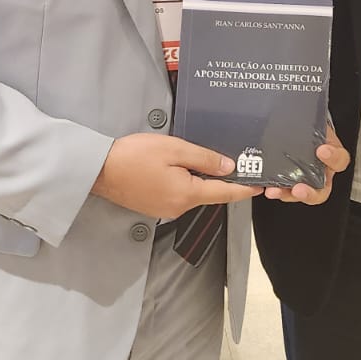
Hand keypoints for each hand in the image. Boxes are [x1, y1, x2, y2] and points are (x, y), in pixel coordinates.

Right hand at [92, 134, 262, 219]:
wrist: (100, 170)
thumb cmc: (135, 155)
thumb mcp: (174, 149)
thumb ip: (204, 158)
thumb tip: (228, 167)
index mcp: (187, 194)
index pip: (224, 193)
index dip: (244, 190)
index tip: (260, 187)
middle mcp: (179, 208)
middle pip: (208, 193)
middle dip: (220, 180)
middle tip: (234, 162)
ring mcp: (165, 210)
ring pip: (192, 194)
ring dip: (199, 180)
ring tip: (199, 159)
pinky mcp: (154, 207)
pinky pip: (178, 195)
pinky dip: (184, 183)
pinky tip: (176, 169)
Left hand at [263, 118, 349, 205]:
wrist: (296, 124)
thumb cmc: (307, 123)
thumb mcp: (313, 119)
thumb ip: (311, 117)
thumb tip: (301, 101)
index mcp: (331, 154)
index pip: (339, 159)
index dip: (333, 158)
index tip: (322, 151)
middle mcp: (320, 171)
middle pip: (322, 190)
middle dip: (310, 192)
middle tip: (298, 188)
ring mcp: (304, 179)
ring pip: (301, 194)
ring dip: (287, 195)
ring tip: (275, 191)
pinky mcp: (288, 182)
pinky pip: (284, 191)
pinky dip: (275, 190)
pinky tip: (266, 187)